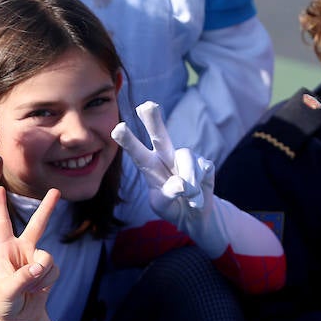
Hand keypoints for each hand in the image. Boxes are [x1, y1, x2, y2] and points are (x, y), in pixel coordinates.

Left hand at [0, 187, 59, 320]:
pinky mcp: (48, 271)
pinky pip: (53, 270)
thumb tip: (39, 266)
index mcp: (4, 251)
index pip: (1, 225)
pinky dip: (46, 282)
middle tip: (56, 191)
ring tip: (28, 289)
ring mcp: (36, 260)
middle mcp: (22, 251)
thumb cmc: (4, 305)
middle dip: (47, 208)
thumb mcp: (5, 294)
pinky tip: (37, 291)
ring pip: (47, 258)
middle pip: (36, 225)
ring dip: (40, 276)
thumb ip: (21, 279)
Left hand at [111, 101, 213, 229]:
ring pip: (186, 157)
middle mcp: (166, 157)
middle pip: (160, 136)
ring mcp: (186, 158)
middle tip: (147, 105)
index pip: (137, 152)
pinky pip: (203, 170)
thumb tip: (181, 184)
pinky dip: (200, 190)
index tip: (116, 128)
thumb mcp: (162, 206)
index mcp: (150, 166)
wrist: (194, 215)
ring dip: (188, 181)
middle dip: (154, 121)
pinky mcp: (204, 164)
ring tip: (188, 197)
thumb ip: (167, 195)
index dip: (128, 141)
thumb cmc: (171, 206)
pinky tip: (197, 198)